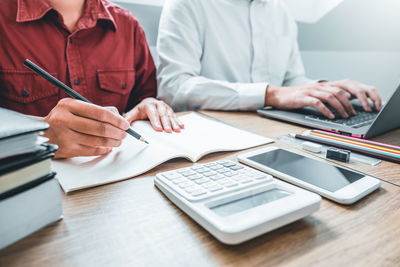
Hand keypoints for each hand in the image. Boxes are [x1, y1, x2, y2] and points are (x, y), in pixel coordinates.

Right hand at [43, 98, 129, 157]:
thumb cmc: (63, 118)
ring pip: (98, 141)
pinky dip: (104, 150)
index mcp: (68, 105)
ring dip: (113, 142)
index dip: (116, 120)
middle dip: (118, 132)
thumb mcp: (75, 107)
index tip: (125, 124)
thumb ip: (96, 110)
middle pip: (101, 128)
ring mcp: (65, 136)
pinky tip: (108, 147)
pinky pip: (92, 151)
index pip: (100, 113)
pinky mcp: (67, 150)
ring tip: (118, 141)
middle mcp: (65, 120)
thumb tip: (118, 116)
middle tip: (124, 134)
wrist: (42, 132)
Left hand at [124, 97, 183, 132]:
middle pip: (163, 115)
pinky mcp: (170, 110)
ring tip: (177, 130)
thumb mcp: (134, 113)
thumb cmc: (141, 110)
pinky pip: (175, 116)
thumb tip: (124, 124)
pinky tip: (181, 126)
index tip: (158, 128)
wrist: (148, 103)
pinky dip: (178, 121)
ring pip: (170, 115)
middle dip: (166, 123)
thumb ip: (128, 118)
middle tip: (168, 131)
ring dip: (174, 123)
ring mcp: (165, 107)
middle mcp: (158, 104)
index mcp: (149, 105)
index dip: (156, 121)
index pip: (152, 113)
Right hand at [265, 80, 381, 118]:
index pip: (343, 87)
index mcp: (323, 85)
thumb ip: (326, 96)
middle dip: (349, 103)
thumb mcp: (313, 94)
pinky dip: (326, 110)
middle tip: (353, 113)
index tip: (357, 106)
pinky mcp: (303, 98)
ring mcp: (311, 91)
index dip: (352, 96)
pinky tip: (330, 116)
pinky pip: (318, 103)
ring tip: (344, 116)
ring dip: (340, 107)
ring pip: (330, 96)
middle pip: (339, 91)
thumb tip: (342, 103)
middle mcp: (319, 86)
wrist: (278, 95)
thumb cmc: (296, 97)